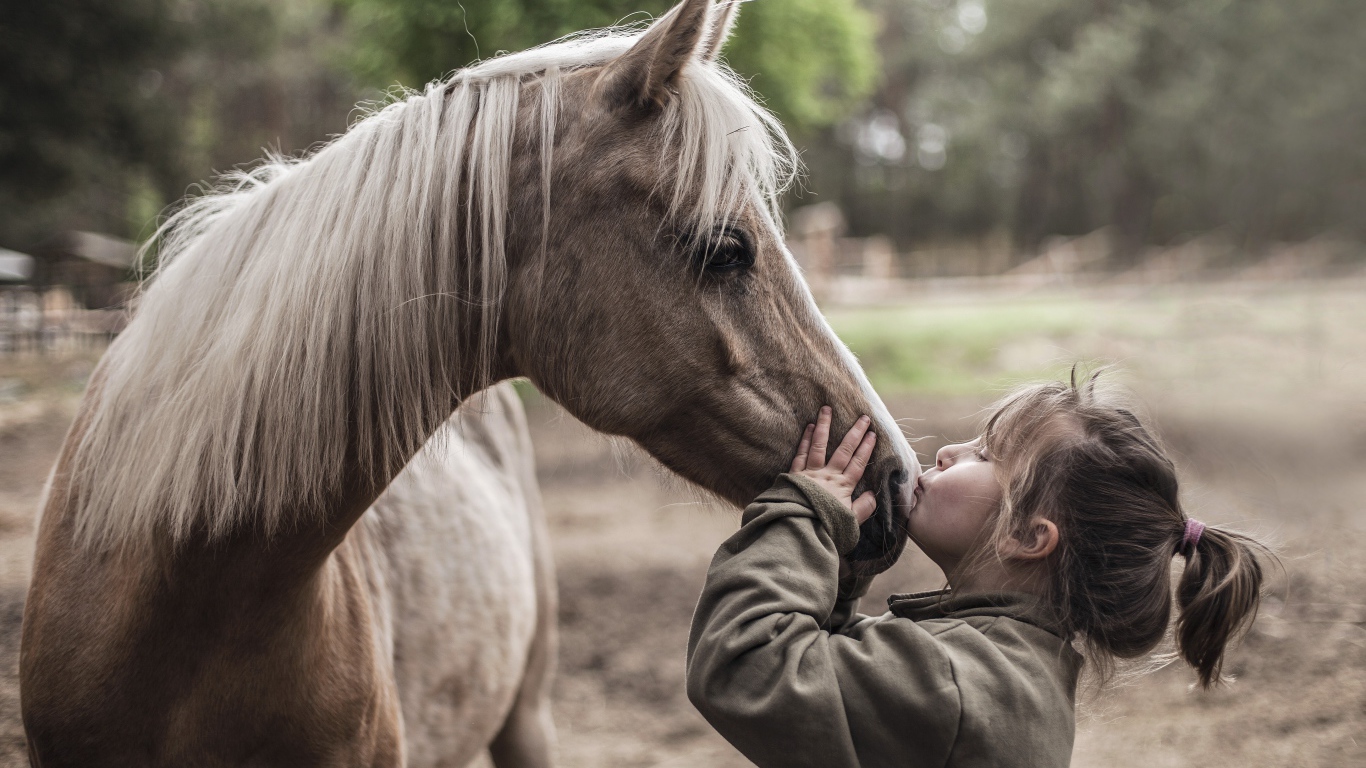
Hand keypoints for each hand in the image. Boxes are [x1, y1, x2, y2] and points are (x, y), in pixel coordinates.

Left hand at [790, 406, 877, 523]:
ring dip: (824, 426)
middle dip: (854, 433)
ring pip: (819, 445)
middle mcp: (828, 476)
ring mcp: (810, 473)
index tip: (873, 434)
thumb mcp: (850, 523)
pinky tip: (807, 427)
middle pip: (843, 450)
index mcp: (843, 487)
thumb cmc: (825, 530)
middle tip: (863, 417)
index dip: (866, 448)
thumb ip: (863, 508)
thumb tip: (874, 495)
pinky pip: (801, 453)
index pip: (858, 464)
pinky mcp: (794, 475)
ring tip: (827, 409)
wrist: (798, 531)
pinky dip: (804, 439)